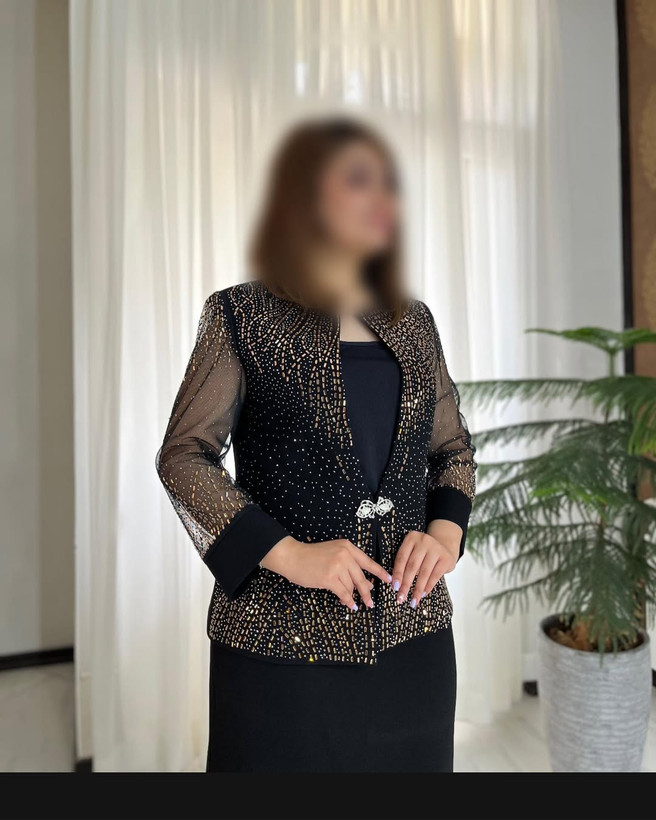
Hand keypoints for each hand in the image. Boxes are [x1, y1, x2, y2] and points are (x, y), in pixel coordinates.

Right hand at [261, 536, 391, 610]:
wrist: (293, 556)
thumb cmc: (311, 556)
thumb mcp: (333, 553)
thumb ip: (349, 566)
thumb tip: (365, 583)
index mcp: (347, 547)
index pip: (368, 561)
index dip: (379, 572)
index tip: (389, 579)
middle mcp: (345, 555)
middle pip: (361, 578)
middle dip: (367, 592)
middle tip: (371, 602)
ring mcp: (338, 566)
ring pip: (352, 586)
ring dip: (353, 596)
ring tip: (355, 603)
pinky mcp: (329, 578)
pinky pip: (343, 593)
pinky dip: (348, 601)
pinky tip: (349, 605)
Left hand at [391, 522, 460, 607]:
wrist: (445, 547)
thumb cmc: (423, 554)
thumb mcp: (413, 553)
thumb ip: (405, 564)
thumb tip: (396, 585)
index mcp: (411, 538)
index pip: (402, 558)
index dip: (397, 574)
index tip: (394, 587)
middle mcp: (424, 541)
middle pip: (412, 566)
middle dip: (406, 584)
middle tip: (401, 598)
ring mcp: (436, 548)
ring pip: (423, 572)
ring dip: (417, 589)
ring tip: (413, 601)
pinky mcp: (446, 558)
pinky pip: (435, 575)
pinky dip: (428, 587)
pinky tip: (423, 594)